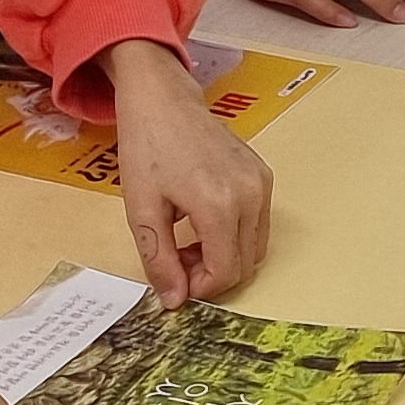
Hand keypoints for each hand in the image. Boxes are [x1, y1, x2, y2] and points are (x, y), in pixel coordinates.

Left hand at [101, 40, 273, 302]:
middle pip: (245, 264)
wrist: (164, 102)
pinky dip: (235, 236)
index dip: (201, 288)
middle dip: (212, 274)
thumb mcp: (141, 211)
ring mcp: (262, 183)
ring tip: (190, 242)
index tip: (175, 280)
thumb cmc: (147, 151)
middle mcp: (250, 195)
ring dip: (226, 257)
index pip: (226, 271)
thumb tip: (175, 301)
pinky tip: (204, 222)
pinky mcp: (264, 175)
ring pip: (256, 247)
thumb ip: (160, 260)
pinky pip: (258, 223)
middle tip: (178, 260)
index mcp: (218, 205)